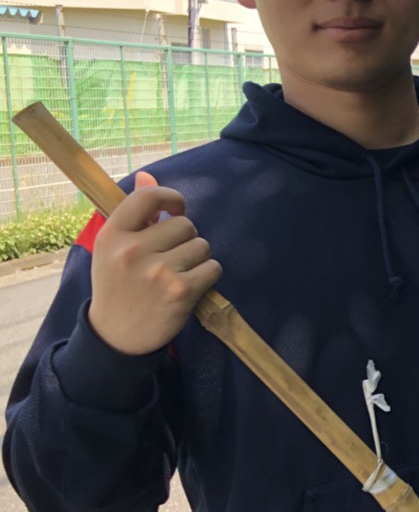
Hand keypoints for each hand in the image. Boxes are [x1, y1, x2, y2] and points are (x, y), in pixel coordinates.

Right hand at [87, 171, 221, 355]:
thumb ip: (134, 213)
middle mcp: (132, 250)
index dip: (170, 198)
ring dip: (197, 258)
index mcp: (112, 235)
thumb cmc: (119, 285)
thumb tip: (148, 176)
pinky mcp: (181, 291)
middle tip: (170, 257)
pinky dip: (208, 275)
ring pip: (202, 245)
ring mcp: (158, 271)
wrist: (117, 336)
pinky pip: (213, 267)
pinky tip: (190, 285)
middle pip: (185, 224)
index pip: (148, 197)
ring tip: (177, 273)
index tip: (176, 209)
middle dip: (185, 238)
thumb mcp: (114, 248)